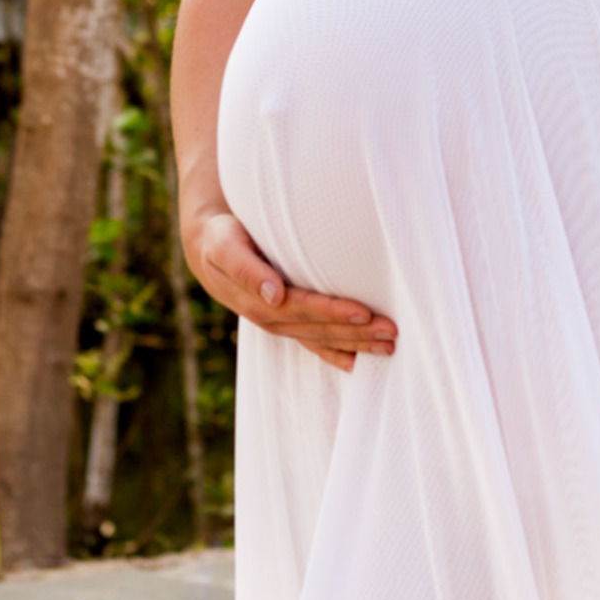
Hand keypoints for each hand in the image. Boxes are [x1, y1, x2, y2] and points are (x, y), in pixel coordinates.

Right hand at [185, 210, 397, 373]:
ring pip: (322, 338)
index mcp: (259, 301)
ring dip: (355, 343)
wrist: (208, 246)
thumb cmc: (221, 238)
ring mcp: (279, 323)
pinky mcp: (285, 320)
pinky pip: (313, 342)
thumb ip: (247, 270)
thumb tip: (274, 295)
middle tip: (391, 331)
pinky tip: (358, 361)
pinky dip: (335, 352)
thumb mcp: (225, 246)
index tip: (365, 312)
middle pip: (320, 329)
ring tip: (388, 344)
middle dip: (356, 332)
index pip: (304, 309)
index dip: (334, 312)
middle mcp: (272, 318)